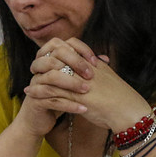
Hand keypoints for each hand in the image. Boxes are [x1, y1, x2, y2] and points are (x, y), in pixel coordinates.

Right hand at [14, 38, 96, 136]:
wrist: (39, 120)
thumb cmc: (58, 97)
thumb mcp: (71, 80)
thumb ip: (84, 68)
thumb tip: (104, 58)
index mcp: (46, 60)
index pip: (58, 43)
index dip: (78, 49)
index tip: (94, 61)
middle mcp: (38, 70)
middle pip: (53, 58)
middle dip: (75, 64)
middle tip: (90, 75)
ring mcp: (35, 85)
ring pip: (51, 78)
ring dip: (71, 83)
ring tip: (87, 90)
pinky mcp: (34, 101)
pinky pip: (52, 100)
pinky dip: (69, 105)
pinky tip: (83, 109)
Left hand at [24, 38, 149, 132]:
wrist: (127, 110)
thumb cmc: (121, 97)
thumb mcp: (109, 78)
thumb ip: (100, 69)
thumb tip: (96, 62)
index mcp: (92, 62)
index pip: (70, 46)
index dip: (57, 49)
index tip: (47, 56)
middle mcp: (84, 68)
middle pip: (57, 57)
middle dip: (42, 61)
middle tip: (33, 68)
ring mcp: (79, 81)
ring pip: (51, 74)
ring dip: (37, 79)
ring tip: (28, 87)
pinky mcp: (76, 95)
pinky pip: (52, 91)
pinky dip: (38, 92)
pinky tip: (30, 94)